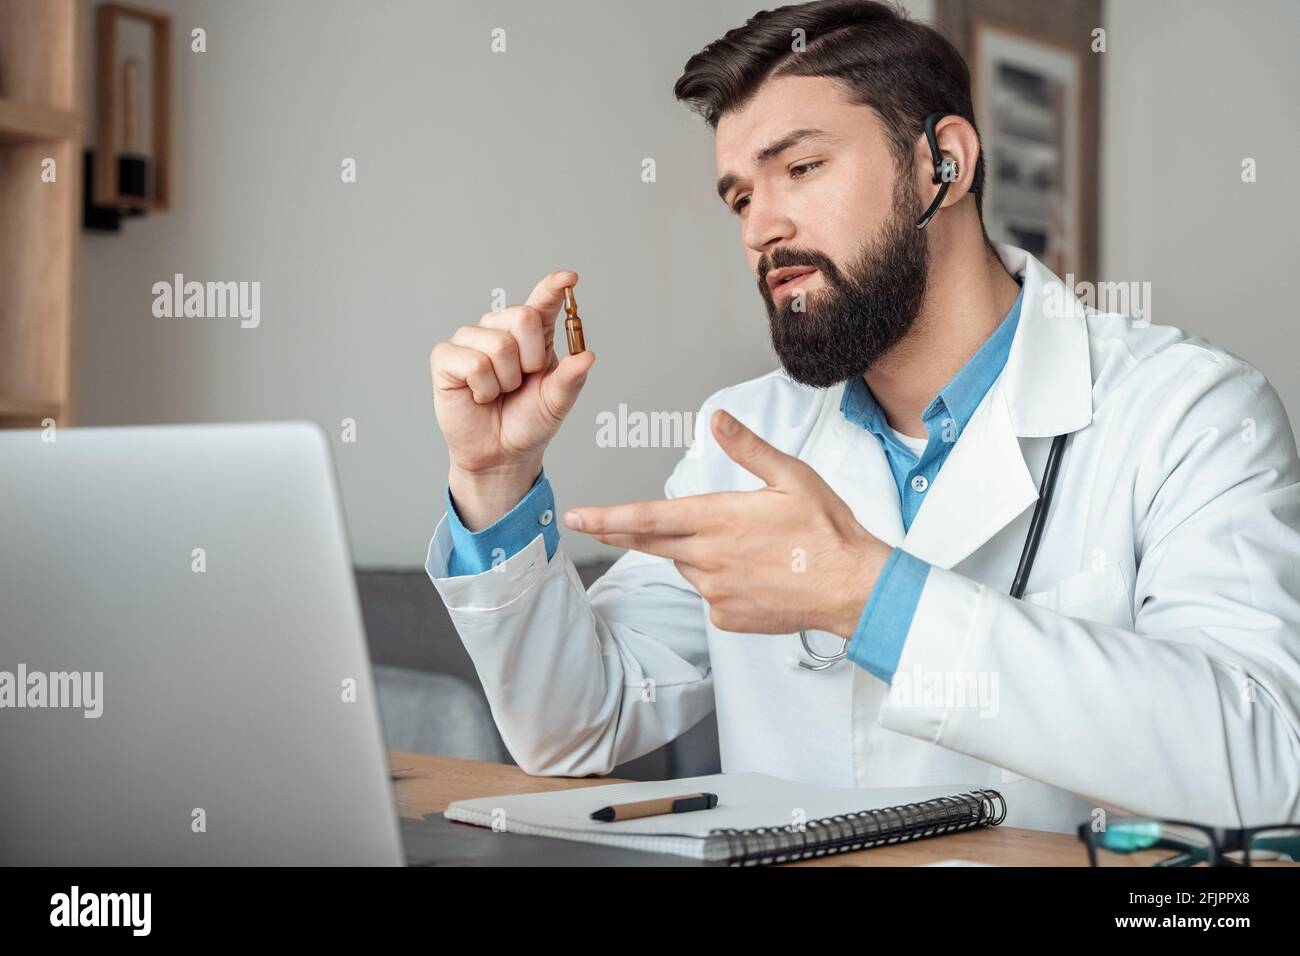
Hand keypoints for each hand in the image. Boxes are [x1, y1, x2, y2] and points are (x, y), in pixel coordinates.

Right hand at [431, 270, 595, 528]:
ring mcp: (470, 341)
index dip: (554, 287)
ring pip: (498, 344)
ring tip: (499, 392)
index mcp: (532, 335)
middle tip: (522, 381)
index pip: (542, 302)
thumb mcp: (557, 402)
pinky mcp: (446, 358)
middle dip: (530, 359)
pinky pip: (473, 363)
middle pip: (522, 317)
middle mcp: (500, 329)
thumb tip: (588, 356)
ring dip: (505, 380)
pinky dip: (483, 388)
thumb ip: (571, 378)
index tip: (569, 278)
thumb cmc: (528, 422)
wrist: (502, 453)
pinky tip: (479, 395)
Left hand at [564, 409, 891, 636]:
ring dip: (696, 554)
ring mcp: (715, 592)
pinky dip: (720, 582)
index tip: (576, 517)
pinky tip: (755, 574)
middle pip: (652, 543)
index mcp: (719, 519)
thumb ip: (748, 448)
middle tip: (593, 523)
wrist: (854, 589)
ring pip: (686, 566)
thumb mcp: (792, 477)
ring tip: (746, 547)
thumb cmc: (828, 532)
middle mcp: (709, 558)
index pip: (648, 518)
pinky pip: (708, 595)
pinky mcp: (725, 617)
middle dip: (621, 531)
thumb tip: (718, 420)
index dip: (607, 517)